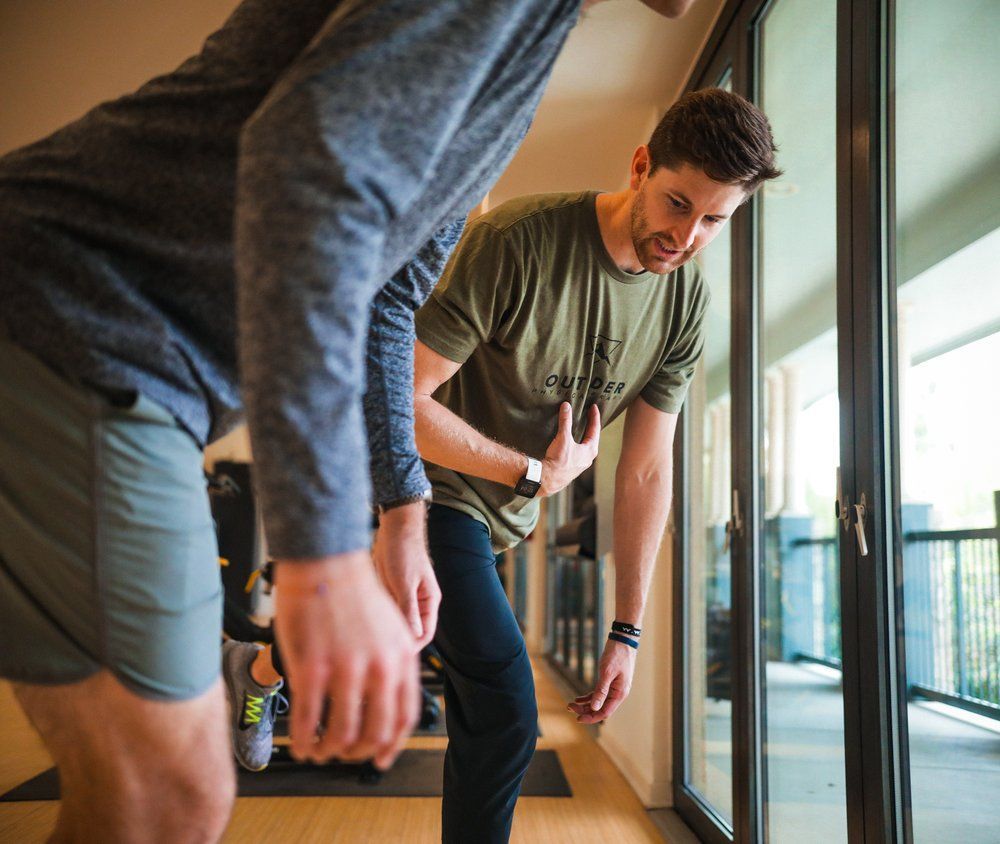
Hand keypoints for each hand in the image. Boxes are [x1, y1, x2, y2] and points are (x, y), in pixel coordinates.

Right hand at [273, 552, 419, 769]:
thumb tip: (387, 701)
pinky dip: (304, 740)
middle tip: (344, 755)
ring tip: (319, 752)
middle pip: (375, 731)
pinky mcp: (313, 667)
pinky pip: (308, 719)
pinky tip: (299, 745)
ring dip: (329, 751)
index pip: (404, 715)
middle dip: (358, 752)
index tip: (379, 758)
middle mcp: (379, 667)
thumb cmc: (354, 591)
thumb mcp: (391, 626)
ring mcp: (346, 669)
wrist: (326, 560)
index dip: (391, 744)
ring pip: (341, 732)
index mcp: (402, 657)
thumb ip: (393, 662)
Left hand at [373, 502, 440, 648]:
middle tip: (374, 648)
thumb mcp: (404, 583)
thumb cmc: (404, 551)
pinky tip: (363, 618)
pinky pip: (384, 611)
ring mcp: (403, 597)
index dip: (411, 647)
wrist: (393, 527)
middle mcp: (418, 602)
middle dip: (394, 640)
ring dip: (383, 629)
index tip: (393, 655)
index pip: (425, 633)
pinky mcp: (390, 591)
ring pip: (394, 623)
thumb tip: (413, 637)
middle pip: (409, 631)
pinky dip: (376, 616)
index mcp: (429, 601)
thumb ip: (409, 610)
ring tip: (365, 634)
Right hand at [539, 402, 600, 496]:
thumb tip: (566, 406)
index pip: (595, 430)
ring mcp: (581, 464)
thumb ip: (565, 421)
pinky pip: (578, 452)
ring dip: (585, 437)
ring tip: (583, 429)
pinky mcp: (572, 468)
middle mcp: (588, 458)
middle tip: (590, 416)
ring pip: (586, 447)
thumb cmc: (559, 461)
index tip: (594, 407)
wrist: (548, 480)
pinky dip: (578, 445)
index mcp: (590, 450)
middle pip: (593, 438)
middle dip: (591, 427)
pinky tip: (572, 445)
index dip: (594, 417)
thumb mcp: (563, 438)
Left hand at [566, 637, 635, 723]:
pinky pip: (599, 694)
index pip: (605, 712)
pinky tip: (578, 699)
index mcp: (619, 694)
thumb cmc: (616, 655)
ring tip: (571, 705)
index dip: (591, 717)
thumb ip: (601, 691)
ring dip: (585, 705)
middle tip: (569, 707)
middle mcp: (618, 694)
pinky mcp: (610, 682)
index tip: (578, 719)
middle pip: (600, 708)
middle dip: (585, 711)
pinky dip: (589, 697)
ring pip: (598, 702)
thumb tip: (594, 708)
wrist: (623, 640)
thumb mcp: (606, 673)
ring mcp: (615, 688)